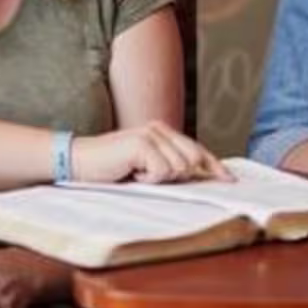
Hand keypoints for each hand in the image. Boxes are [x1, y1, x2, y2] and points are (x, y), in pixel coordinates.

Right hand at [72, 122, 230, 184]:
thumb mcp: (145, 166)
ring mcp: (151, 134)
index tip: (229, 179)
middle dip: (180, 176)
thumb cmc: (111, 169)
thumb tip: (199, 176)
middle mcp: (159, 129)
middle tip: (149, 177)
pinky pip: (162, 171)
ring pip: (179, 168)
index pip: (197, 149)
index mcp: (163, 131)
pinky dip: (148, 179)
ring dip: (159, 179)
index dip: (214, 165)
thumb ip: (169, 165)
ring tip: (137, 173)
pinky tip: (132, 172)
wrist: (78, 162)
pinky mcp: (142, 143)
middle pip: (193, 159)